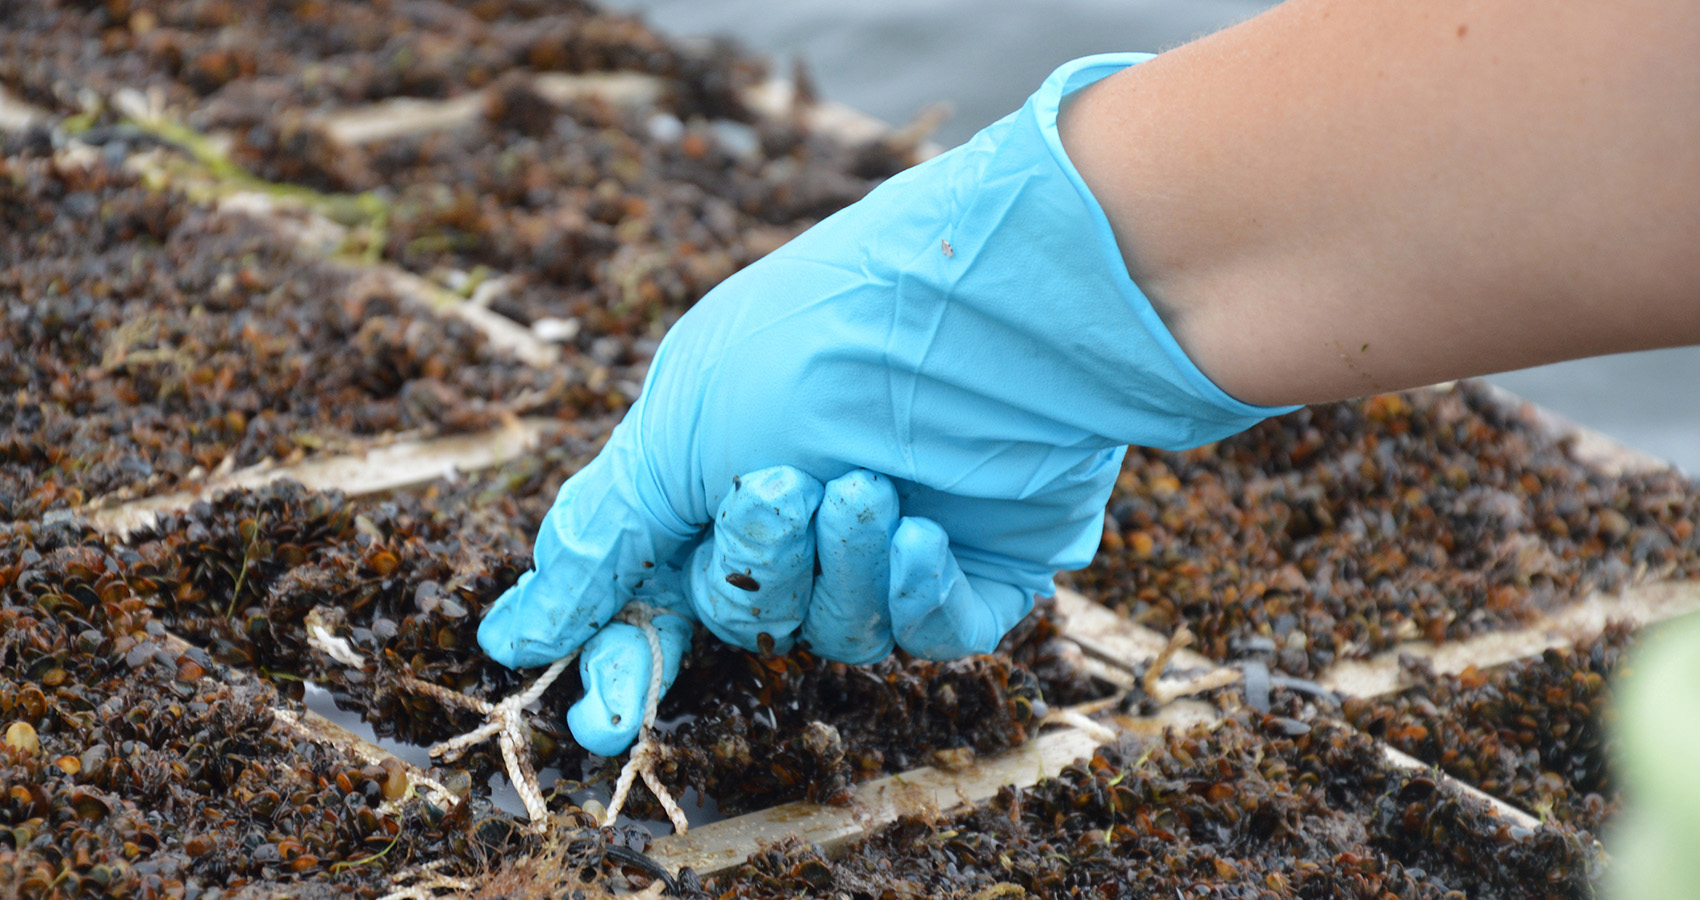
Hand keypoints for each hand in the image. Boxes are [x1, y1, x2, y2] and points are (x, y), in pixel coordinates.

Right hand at [478, 53, 1294, 754]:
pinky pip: (932, 632)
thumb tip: (512, 635)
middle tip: (783, 485)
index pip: (658, 596)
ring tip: (866, 484)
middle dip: (755, 563)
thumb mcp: (681, 423)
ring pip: (837, 630)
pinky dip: (914, 591)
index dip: (629, 660)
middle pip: (747, 616)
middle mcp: (807, 514)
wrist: (991, 299)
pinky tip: (920, 527)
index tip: (602, 719)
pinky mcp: (981, 564)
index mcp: (720, 472)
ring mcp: (894, 541)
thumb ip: (603, 534)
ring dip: (840, 566)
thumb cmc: (821, 339)